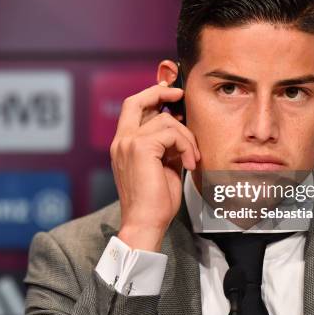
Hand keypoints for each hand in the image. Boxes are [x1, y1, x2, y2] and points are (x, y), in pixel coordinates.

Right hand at [110, 81, 199, 251]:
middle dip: (160, 92)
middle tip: (179, 94)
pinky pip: (172, 134)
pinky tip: (189, 163)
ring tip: (191, 157)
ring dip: (186, 137)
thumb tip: (180, 128)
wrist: (146, 222)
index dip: (150, 95)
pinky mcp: (141, 148)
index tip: (169, 93)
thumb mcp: (163, 166)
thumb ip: (166, 145)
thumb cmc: (155, 201)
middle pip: (136, 101)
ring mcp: (129, 143)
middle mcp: (122, 141)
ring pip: (165, 120)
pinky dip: (186, 146)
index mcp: (124, 145)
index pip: (132, 109)